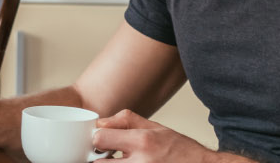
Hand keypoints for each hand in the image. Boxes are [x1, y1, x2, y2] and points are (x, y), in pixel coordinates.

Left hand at [93, 110, 232, 162]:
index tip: (102, 141)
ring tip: (120, 161)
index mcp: (143, 142)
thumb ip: (125, 121)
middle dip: (99, 159)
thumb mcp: (156, 127)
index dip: (98, 139)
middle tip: (107, 156)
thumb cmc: (181, 151)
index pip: (100, 139)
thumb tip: (100, 123)